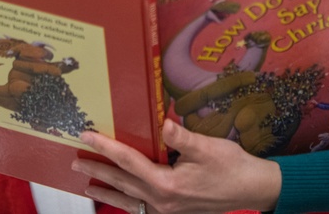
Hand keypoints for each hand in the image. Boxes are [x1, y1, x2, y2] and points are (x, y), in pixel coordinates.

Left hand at [72, 119, 281, 213]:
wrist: (253, 190)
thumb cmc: (232, 167)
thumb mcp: (207, 147)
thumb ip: (182, 137)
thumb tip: (163, 123)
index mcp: (166, 185)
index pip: (128, 162)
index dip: (105, 147)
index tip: (86, 136)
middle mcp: (162, 201)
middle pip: (122, 183)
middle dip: (97, 172)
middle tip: (74, 163)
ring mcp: (167, 210)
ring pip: (129, 200)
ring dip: (107, 191)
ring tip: (87, 186)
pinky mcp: (174, 211)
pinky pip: (142, 208)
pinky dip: (127, 202)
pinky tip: (122, 199)